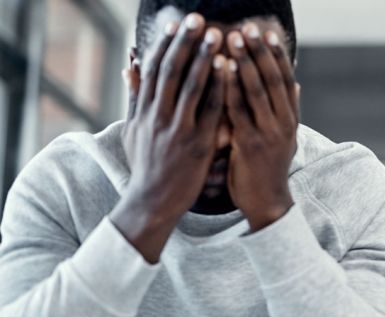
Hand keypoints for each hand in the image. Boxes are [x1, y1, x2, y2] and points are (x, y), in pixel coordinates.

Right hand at [112, 14, 226, 262]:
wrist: (152, 202)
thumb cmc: (146, 166)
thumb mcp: (133, 131)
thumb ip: (135, 99)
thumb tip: (130, 68)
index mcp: (143, 112)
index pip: (153, 70)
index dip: (164, 45)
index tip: (175, 26)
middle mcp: (157, 116)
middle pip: (171, 70)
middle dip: (185, 42)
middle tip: (197, 19)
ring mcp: (177, 130)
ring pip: (191, 86)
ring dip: (205, 57)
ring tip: (217, 35)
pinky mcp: (197, 144)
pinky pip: (211, 110)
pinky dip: (219, 87)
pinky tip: (229, 69)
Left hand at [225, 23, 299, 231]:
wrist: (266, 203)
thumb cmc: (267, 170)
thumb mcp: (283, 139)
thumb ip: (286, 112)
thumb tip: (295, 86)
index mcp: (291, 120)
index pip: (286, 81)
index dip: (277, 57)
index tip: (268, 35)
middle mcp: (284, 124)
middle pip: (273, 80)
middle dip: (259, 52)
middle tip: (247, 28)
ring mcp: (269, 133)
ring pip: (258, 90)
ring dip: (244, 62)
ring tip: (231, 39)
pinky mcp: (250, 144)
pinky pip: (239, 109)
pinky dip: (230, 86)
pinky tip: (221, 68)